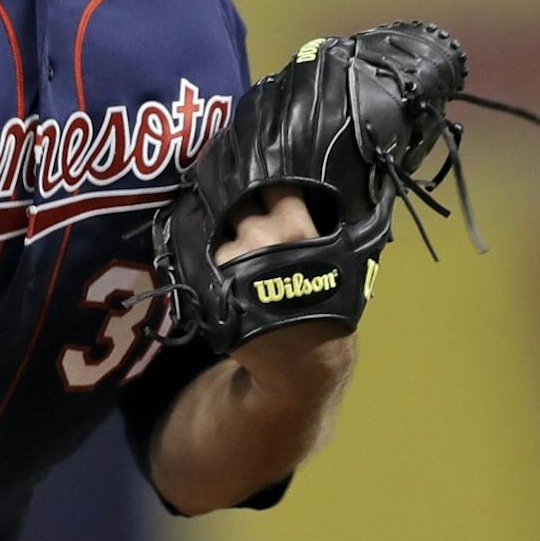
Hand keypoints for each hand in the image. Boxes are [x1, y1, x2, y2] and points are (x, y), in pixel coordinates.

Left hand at [213, 185, 356, 401]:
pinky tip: (213, 255)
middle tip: (241, 209)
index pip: (274, 184)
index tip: (261, 181)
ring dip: (221, 230)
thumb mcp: (340, 261)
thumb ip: (320, 225)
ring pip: (217, 227)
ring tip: (229, 239)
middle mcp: (259, 237)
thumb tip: (311, 189)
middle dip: (238, 203)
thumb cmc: (328, 309)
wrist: (301, 359)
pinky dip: (205, 251)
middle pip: (237, 201)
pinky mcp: (207, 279)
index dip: (266, 182)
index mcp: (295, 228)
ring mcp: (229, 258)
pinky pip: (200, 252)